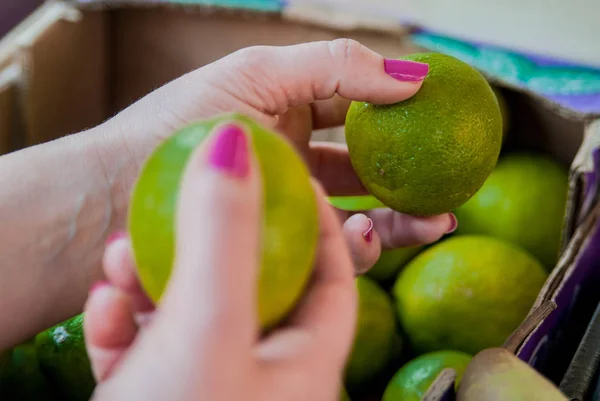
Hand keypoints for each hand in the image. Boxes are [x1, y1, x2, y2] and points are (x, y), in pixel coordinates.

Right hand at [84, 123, 356, 400]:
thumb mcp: (207, 326)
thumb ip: (224, 235)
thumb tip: (237, 142)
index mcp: (305, 365)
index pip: (333, 277)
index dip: (317, 222)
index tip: (287, 176)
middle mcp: (263, 380)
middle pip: (253, 290)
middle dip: (214, 244)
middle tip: (186, 206)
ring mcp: (209, 394)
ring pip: (191, 319)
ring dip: (154, 281)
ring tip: (120, 257)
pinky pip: (148, 356)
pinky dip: (124, 329)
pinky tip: (101, 311)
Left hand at [98, 39, 455, 273]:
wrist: (113, 195)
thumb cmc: (175, 127)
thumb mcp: (257, 74)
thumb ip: (336, 67)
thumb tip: (414, 74)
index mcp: (289, 108)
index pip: (359, 111)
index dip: (403, 118)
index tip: (444, 126)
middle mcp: (292, 157)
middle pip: (368, 171)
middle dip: (413, 184)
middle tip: (451, 197)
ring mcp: (285, 205)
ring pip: (358, 216)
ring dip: (399, 224)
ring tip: (432, 225)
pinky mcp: (275, 246)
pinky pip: (329, 252)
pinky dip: (356, 248)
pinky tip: (364, 241)